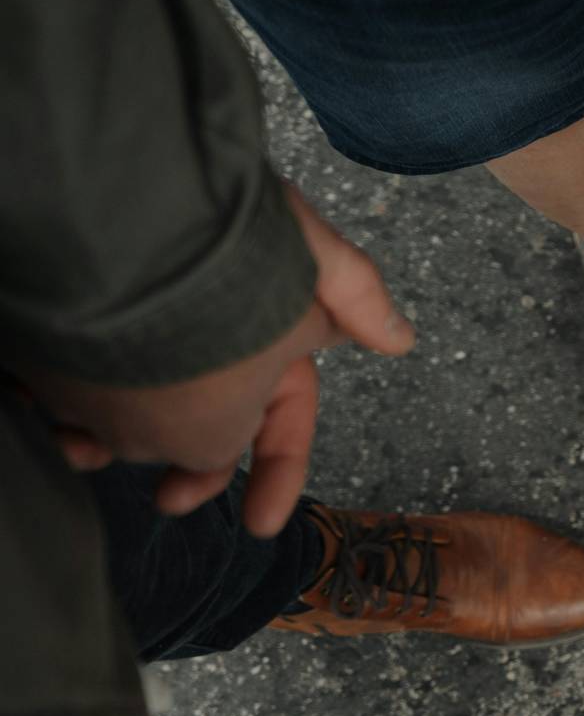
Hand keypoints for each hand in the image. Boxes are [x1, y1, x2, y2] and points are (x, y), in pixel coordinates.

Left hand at [27, 184, 414, 535]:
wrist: (118, 191)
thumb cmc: (217, 217)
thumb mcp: (305, 253)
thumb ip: (357, 295)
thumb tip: (402, 339)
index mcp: (267, 335)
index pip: (284, 417)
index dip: (280, 472)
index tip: (260, 524)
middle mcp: (206, 340)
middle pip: (205, 428)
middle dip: (188, 468)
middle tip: (167, 499)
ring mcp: (138, 337)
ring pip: (133, 414)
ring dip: (114, 442)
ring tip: (84, 445)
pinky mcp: (74, 329)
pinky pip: (69, 384)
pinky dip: (58, 405)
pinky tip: (49, 411)